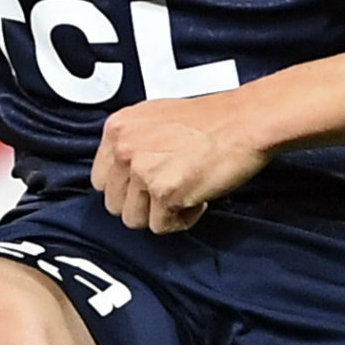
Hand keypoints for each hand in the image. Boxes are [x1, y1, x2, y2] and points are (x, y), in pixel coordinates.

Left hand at [90, 91, 266, 233]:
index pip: (99, 179)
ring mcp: (143, 172)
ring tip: (185, 196)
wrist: (245, 122)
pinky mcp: (165, 193)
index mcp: (118, 129)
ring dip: (160, 214)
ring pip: (134, 219)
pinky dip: (182, 219)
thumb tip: (126, 173)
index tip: (145, 187)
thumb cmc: (212, 120)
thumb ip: (134, 143)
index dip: (126, 188)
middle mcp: (124, 150)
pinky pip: (162, 226)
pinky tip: (197, 200)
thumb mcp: (156, 118)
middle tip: (168, 194)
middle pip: (114, 203)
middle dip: (142, 204)